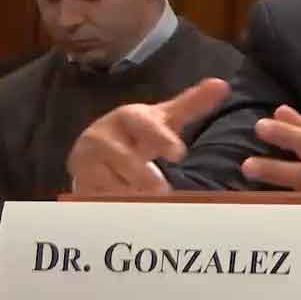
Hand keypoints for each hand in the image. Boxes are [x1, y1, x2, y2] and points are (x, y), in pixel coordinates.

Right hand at [67, 78, 229, 194]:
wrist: (95, 147)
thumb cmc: (137, 132)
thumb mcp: (163, 118)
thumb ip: (192, 104)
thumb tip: (222, 84)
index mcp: (126, 117)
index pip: (141, 123)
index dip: (159, 136)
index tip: (180, 152)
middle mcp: (102, 136)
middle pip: (121, 157)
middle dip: (142, 174)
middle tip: (163, 191)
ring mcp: (86, 161)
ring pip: (106, 180)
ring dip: (126, 193)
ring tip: (146, 205)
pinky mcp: (79, 183)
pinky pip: (94, 197)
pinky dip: (111, 206)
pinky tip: (126, 214)